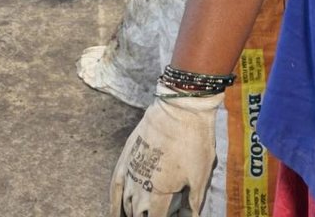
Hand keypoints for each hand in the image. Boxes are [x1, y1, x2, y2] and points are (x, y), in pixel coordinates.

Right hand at [109, 88, 221, 216]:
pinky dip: (113, 203)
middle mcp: (140, 186)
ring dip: (131, 213)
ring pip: (125, 203)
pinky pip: (115, 186)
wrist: (181, 108)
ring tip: (136, 216)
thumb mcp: (200, 175)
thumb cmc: (194, 141)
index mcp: (159, 193)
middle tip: (155, 212)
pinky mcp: (126, 157)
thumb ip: (193, 202)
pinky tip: (114, 213)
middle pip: (138, 214)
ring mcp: (130, 171)